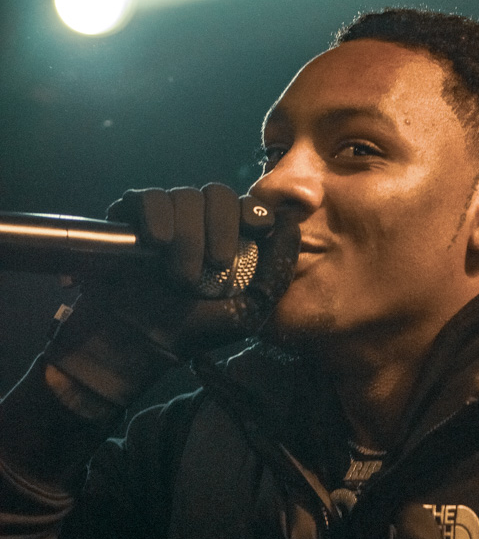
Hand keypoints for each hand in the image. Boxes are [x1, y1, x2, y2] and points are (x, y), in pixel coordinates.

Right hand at [44, 184, 299, 408]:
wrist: (138, 344)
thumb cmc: (194, 331)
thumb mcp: (249, 311)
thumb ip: (276, 271)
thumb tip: (291, 224)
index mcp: (226, 238)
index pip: (246, 204)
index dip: (254, 210)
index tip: (259, 227)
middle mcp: (196, 222)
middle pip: (218, 194)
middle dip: (222, 228)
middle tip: (216, 266)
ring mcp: (163, 218)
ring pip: (185, 196)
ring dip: (188, 238)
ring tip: (181, 277)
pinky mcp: (128, 218)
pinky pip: (148, 198)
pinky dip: (157, 217)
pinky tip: (157, 243)